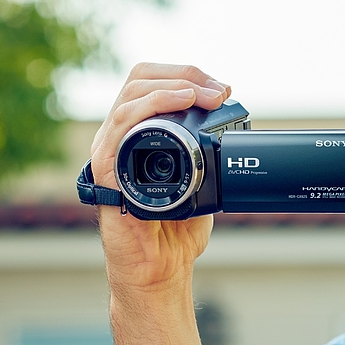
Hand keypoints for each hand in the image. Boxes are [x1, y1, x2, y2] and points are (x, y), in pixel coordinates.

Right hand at [89, 62, 231, 294]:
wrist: (160, 270)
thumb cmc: (175, 232)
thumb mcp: (201, 181)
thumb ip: (207, 154)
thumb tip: (239, 130)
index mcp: (137, 135)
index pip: (152, 83)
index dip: (186, 75)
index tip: (222, 89)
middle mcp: (119, 138)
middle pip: (140, 79)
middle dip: (184, 74)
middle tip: (218, 91)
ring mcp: (110, 151)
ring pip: (131, 93)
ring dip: (172, 84)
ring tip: (203, 93)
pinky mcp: (106, 169)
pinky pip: (122, 124)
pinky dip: (152, 104)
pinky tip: (178, 100)